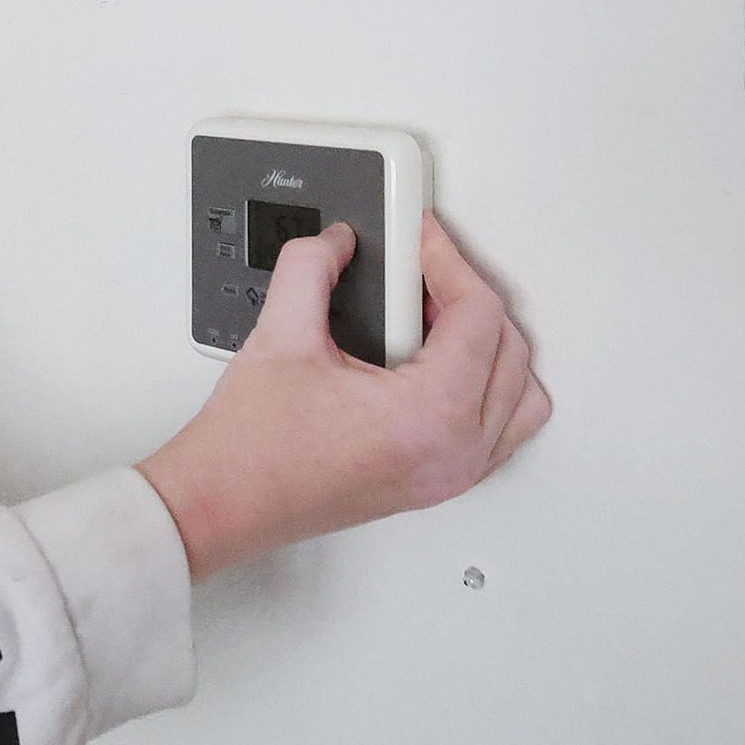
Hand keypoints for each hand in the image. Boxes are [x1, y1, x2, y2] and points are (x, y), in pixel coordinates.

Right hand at [138, 215, 549, 579]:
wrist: (225, 503)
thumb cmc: (250, 450)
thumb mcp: (280, 336)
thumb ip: (312, 268)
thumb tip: (338, 242)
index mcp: (430, 416)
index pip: (478, 316)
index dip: (449, 262)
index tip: (420, 241)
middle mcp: (454, 452)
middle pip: (510, 349)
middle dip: (466, 299)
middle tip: (418, 273)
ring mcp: (451, 474)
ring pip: (520, 394)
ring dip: (489, 348)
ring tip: (433, 321)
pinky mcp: (437, 482)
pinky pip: (499, 429)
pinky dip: (485, 389)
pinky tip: (435, 366)